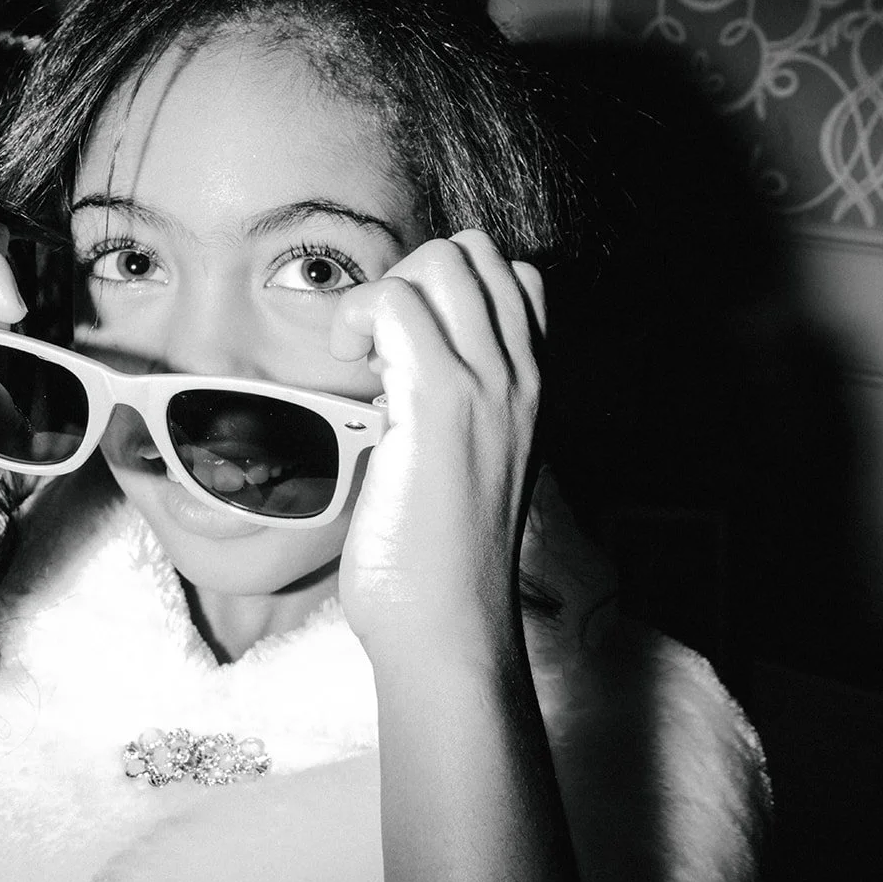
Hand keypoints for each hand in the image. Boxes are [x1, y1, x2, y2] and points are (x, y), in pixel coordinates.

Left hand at [329, 230, 545, 661]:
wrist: (450, 628)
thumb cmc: (441, 561)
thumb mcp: (467, 466)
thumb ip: (448, 410)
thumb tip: (396, 370)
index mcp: (534, 390)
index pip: (514, 277)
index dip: (446, 291)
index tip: (406, 349)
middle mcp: (523, 377)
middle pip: (475, 253)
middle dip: (411, 278)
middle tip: (377, 348)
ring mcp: (487, 386)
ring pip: (439, 262)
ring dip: (382, 296)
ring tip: (363, 359)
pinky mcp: (438, 405)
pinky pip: (395, 304)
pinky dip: (358, 318)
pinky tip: (349, 368)